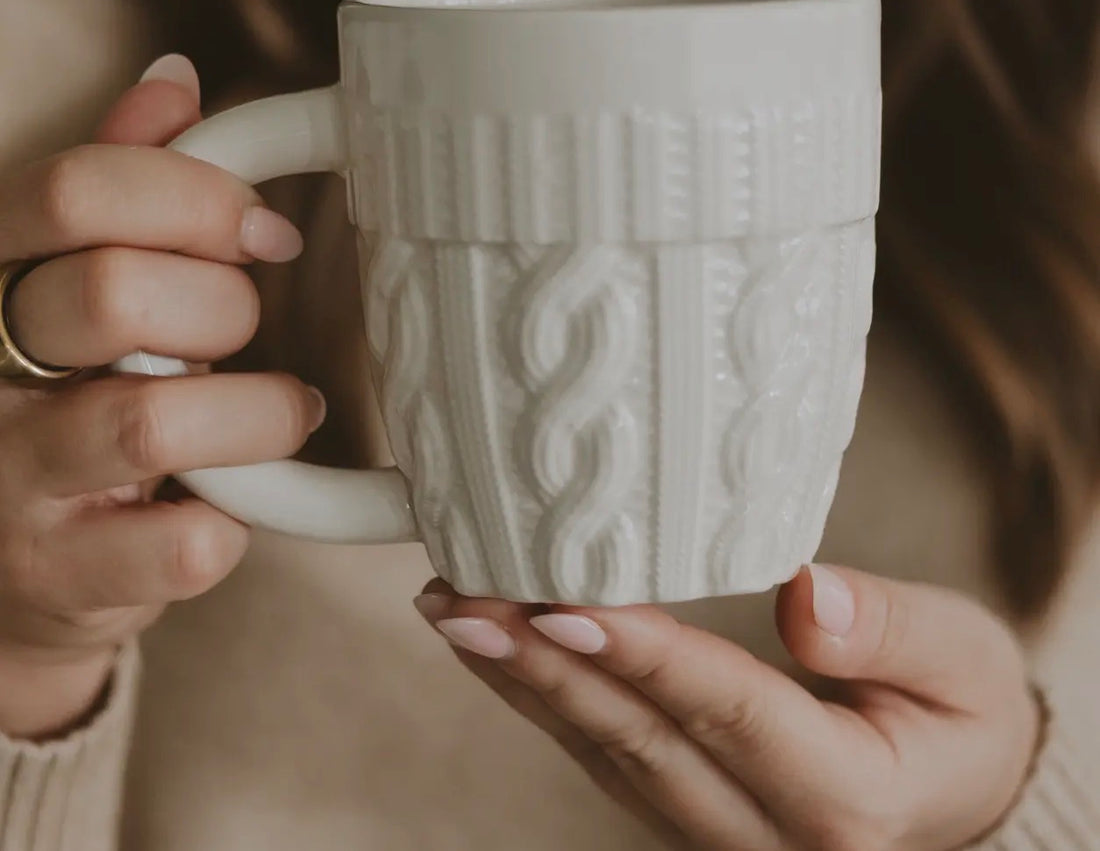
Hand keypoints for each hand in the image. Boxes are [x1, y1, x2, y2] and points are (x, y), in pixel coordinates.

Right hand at [0, 56, 323, 738]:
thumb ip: (118, 184)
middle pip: (114, 293)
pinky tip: (230, 503)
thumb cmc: (62, 396)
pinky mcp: (60, 579)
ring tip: (285, 413)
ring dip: (255, 413)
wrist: (12, 566)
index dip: (197, 198)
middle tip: (245, 333)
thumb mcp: (71, 278)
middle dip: (223, 308)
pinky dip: (235, 519)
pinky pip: (187, 541)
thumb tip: (176, 79)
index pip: (73, 189)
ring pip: (151, 421)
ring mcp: (8, 482)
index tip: (267, 235)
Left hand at [416, 566, 1040, 849]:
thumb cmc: (961, 711)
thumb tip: (804, 594)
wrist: (958, 784)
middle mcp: (766, 832)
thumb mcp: (963, 661)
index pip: (727, 709)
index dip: (643, 655)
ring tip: (454, 612)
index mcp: (843, 799)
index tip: (562, 603)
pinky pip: (607, 755)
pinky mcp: (689, 809)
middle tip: (462, 603)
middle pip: (640, 740)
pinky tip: (503, 649)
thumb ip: (892, 629)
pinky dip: (549, 697)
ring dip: (525, 680)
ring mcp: (719, 830)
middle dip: (544, 666)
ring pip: (607, 753)